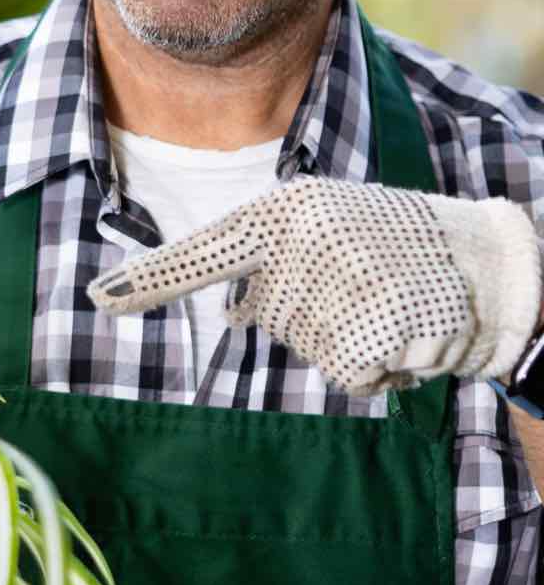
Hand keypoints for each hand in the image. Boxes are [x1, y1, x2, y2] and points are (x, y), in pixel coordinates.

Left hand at [87, 177, 542, 395]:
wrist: (486, 260)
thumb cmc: (393, 245)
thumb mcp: (324, 234)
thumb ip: (270, 266)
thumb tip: (230, 314)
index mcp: (284, 212)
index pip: (203, 252)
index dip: (150, 281)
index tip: (99, 298)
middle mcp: (302, 242)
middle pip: (263, 319)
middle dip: (309, 318)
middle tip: (362, 286)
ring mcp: (337, 284)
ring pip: (306, 348)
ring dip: (345, 340)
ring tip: (388, 302)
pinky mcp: (372, 330)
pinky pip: (346, 373)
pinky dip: (375, 367)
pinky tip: (404, 332)